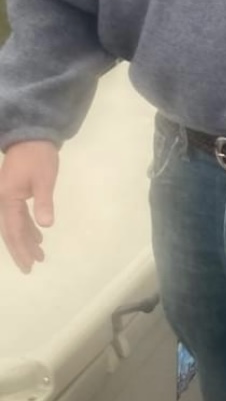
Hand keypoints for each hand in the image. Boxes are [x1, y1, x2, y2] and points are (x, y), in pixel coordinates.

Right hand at [0, 140, 58, 272]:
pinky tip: (37, 234)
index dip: (21, 249)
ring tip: (39, 253)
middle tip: (33, 266)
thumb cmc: (39, 156)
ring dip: (25, 239)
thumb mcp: (45, 179)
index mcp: (7, 198)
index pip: (14, 230)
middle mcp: (2, 200)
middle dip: (21, 249)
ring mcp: (7, 196)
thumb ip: (44, 202)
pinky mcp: (13, 192)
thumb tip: (46, 225)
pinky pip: (17, 215)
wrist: (32, 134)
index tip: (30, 264)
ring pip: (14, 224)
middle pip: (11, 231)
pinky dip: (27, 226)